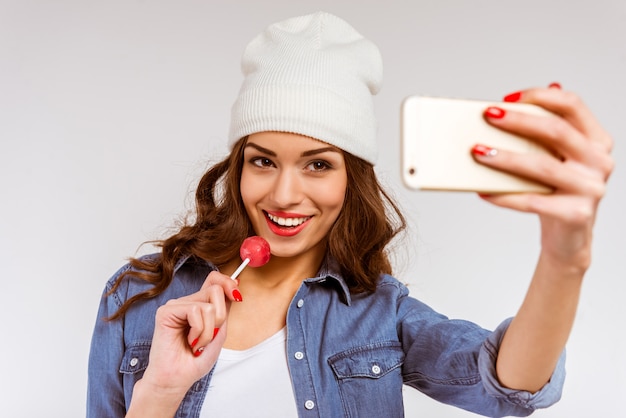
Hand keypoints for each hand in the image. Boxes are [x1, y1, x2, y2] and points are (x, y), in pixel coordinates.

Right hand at [132, 271, 241, 404]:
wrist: (176, 380)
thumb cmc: (194, 361)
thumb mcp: (219, 332)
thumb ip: (225, 309)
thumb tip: (235, 283)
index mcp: (199, 305)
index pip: (214, 279)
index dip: (228, 282)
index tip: (237, 296)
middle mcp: (187, 302)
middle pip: (215, 290)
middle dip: (220, 317)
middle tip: (209, 335)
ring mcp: (175, 305)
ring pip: (208, 304)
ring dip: (208, 330)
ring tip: (197, 343)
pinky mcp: (166, 311)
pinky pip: (195, 310)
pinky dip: (199, 331)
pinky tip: (189, 341)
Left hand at [472, 84, 613, 270]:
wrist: (569, 237)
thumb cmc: (557, 192)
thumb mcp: (556, 159)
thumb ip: (543, 132)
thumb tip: (511, 103)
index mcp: (597, 140)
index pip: (572, 105)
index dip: (540, 96)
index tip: (507, 98)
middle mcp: (599, 161)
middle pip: (556, 131)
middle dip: (518, 121)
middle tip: (488, 116)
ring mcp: (591, 188)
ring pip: (542, 166)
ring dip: (506, 158)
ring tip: (478, 153)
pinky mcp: (576, 214)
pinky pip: (532, 201)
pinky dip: (504, 196)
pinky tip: (483, 191)